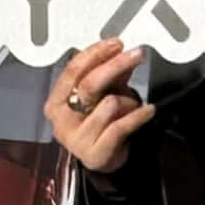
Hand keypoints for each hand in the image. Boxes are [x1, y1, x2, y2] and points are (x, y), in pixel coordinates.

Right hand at [46, 39, 157, 175]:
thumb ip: (108, 74)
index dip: (96, 53)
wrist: (104, 160)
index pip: (73, 70)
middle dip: (115, 65)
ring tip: (134, 105)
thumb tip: (120, 51)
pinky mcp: (94, 154)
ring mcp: (76, 139)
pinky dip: (138, 116)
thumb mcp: (101, 95)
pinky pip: (121, 126)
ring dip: (129, 101)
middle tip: (136, 54)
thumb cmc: (99, 124)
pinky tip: (148, 110)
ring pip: (110, 104)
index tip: (116, 44)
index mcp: (56, 101)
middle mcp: (62, 120)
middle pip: (89, 84)